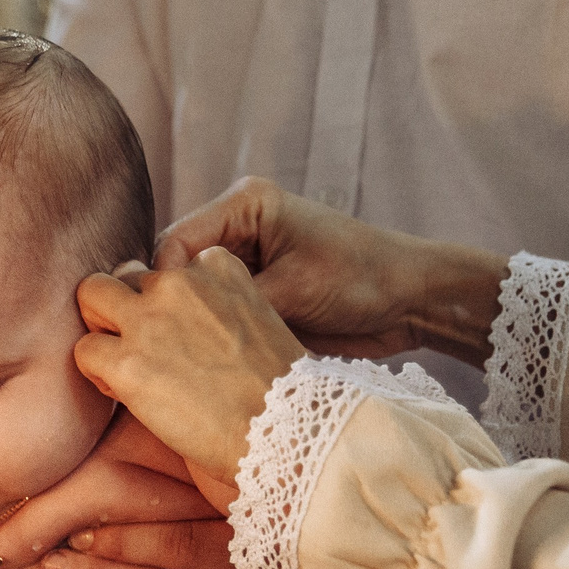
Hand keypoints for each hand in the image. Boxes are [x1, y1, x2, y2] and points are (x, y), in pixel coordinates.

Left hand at [74, 248, 306, 490]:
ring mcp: (149, 320)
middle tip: (141, 346)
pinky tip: (125, 393)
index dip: (168, 302)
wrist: (284, 432)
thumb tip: (174, 318)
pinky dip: (97, 372)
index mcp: (216, 266)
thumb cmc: (276, 390)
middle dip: (126, 306)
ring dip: (102, 327)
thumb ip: (215, 303)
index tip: (185, 336)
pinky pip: (84, 349)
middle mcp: (179, 282)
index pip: (169, 266)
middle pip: (125, 274)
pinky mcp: (126, 362)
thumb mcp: (256, 319)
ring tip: (125, 363)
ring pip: (92, 294)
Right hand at [155, 178, 510, 366]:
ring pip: (192, 297)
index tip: (156, 322)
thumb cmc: (362, 277)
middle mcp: (238, 231)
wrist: (412, 301)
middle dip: (169, 305)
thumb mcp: (292, 287)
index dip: (161, 282)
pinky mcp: (258, 296)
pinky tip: (202, 363)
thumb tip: (178, 327)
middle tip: (157, 347)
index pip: (175, 241)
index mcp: (244, 206)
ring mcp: (246, 266)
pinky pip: (218, 316)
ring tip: (177, 359)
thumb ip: (232, 302)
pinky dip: (210, 337)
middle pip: (176, 269)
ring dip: (188, 325)